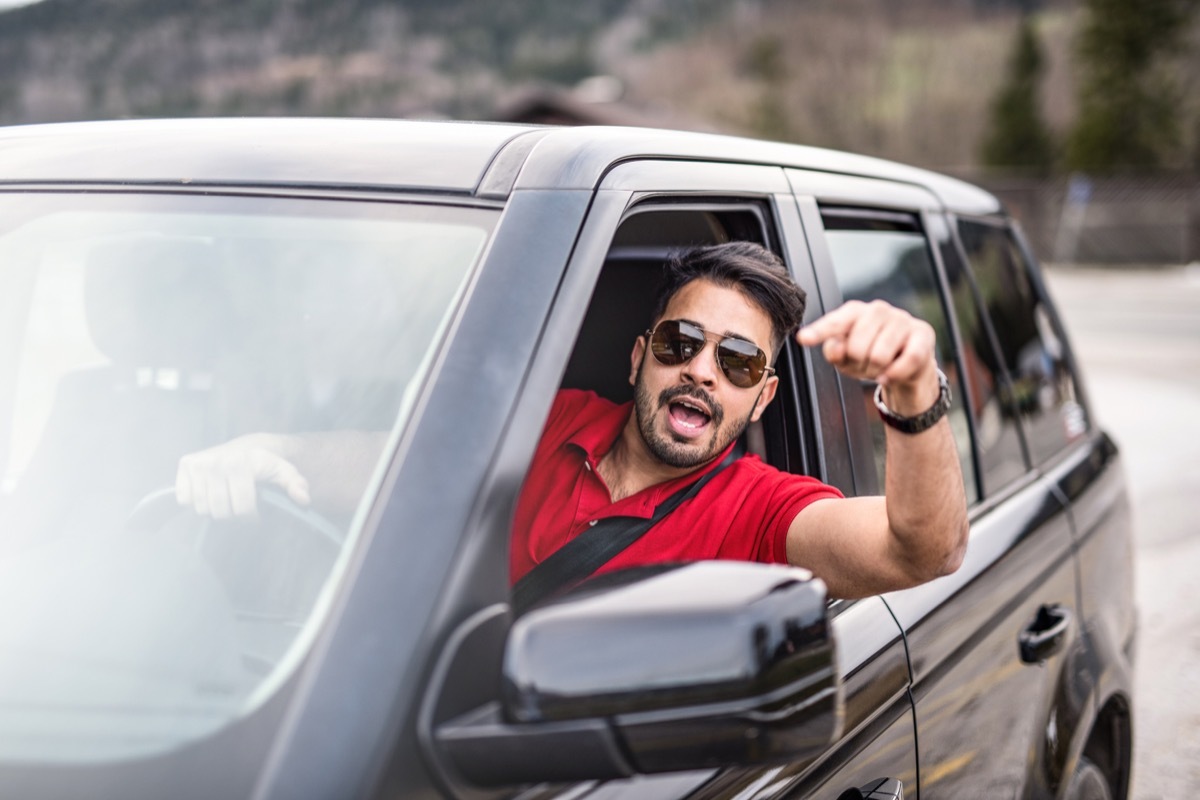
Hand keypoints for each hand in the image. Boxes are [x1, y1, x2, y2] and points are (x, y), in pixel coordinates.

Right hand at [175, 434, 310, 518]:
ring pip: (202, 509)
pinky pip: (185, 500)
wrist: (247, 445)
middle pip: (220, 512)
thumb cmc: (266, 463)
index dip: (251, 518)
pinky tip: (210, 493)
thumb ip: (296, 484)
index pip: (241, 509)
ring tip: (228, 499)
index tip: (256, 515)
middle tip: (240, 507)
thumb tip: (304, 500)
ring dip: (215, 510)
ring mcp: (198, 463)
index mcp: (240, 464)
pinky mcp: (185, 464)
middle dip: (233, 516)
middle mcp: (216, 462)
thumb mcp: (284, 471)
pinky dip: (196, 502)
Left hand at [797, 300, 938, 412]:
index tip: (803, 339)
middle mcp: (877, 310)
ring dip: (877, 371)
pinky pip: (906, 360)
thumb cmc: (871, 357)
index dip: (819, 332)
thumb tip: (835, 348)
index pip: (834, 323)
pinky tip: (889, 375)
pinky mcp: (923, 333)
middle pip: (857, 348)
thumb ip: (835, 353)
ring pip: (880, 356)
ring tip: (879, 367)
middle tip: (865, 366)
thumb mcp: (847, 360)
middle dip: (858, 366)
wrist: (907, 365)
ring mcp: (901, 319)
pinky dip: (894, 374)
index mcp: (854, 312)